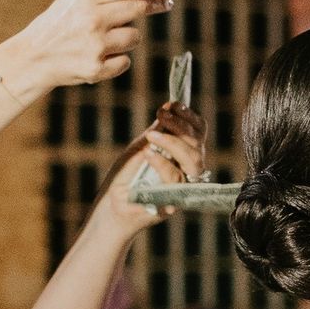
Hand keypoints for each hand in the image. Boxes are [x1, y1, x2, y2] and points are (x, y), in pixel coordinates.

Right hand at [0, 0, 184, 100]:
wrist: (31, 58)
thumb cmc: (58, 25)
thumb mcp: (75, 1)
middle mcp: (92, 19)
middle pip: (139, 8)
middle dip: (155, 5)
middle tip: (165, 3)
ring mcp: (95, 45)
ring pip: (135, 37)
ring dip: (126, 37)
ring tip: (102, 38)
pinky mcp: (96, 69)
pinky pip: (125, 61)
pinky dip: (116, 59)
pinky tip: (97, 57)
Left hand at [92, 104, 205, 232]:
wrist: (111, 203)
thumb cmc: (126, 176)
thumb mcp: (141, 146)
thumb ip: (157, 131)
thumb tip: (169, 109)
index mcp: (182, 154)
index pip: (198, 133)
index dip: (188, 118)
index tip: (172, 105)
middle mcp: (187, 169)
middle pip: (198, 144)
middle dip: (181, 126)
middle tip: (162, 114)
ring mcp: (183, 185)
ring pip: (193, 160)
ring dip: (173, 142)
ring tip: (151, 135)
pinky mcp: (175, 200)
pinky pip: (175, 177)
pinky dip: (162, 162)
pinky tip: (148, 153)